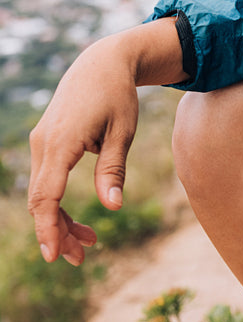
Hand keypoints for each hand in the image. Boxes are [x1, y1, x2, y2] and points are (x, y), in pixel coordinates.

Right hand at [28, 39, 140, 264]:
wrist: (102, 63)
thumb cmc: (118, 95)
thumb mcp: (123, 131)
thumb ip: (114, 168)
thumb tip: (112, 205)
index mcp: (61, 142)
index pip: (46, 196)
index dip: (48, 227)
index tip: (54, 254)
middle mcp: (43, 144)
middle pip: (40, 201)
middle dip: (57, 232)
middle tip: (81, 258)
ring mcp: (41, 144)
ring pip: (41, 195)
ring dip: (59, 221)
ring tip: (88, 243)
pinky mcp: (46, 144)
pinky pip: (45, 182)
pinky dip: (58, 203)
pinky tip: (80, 221)